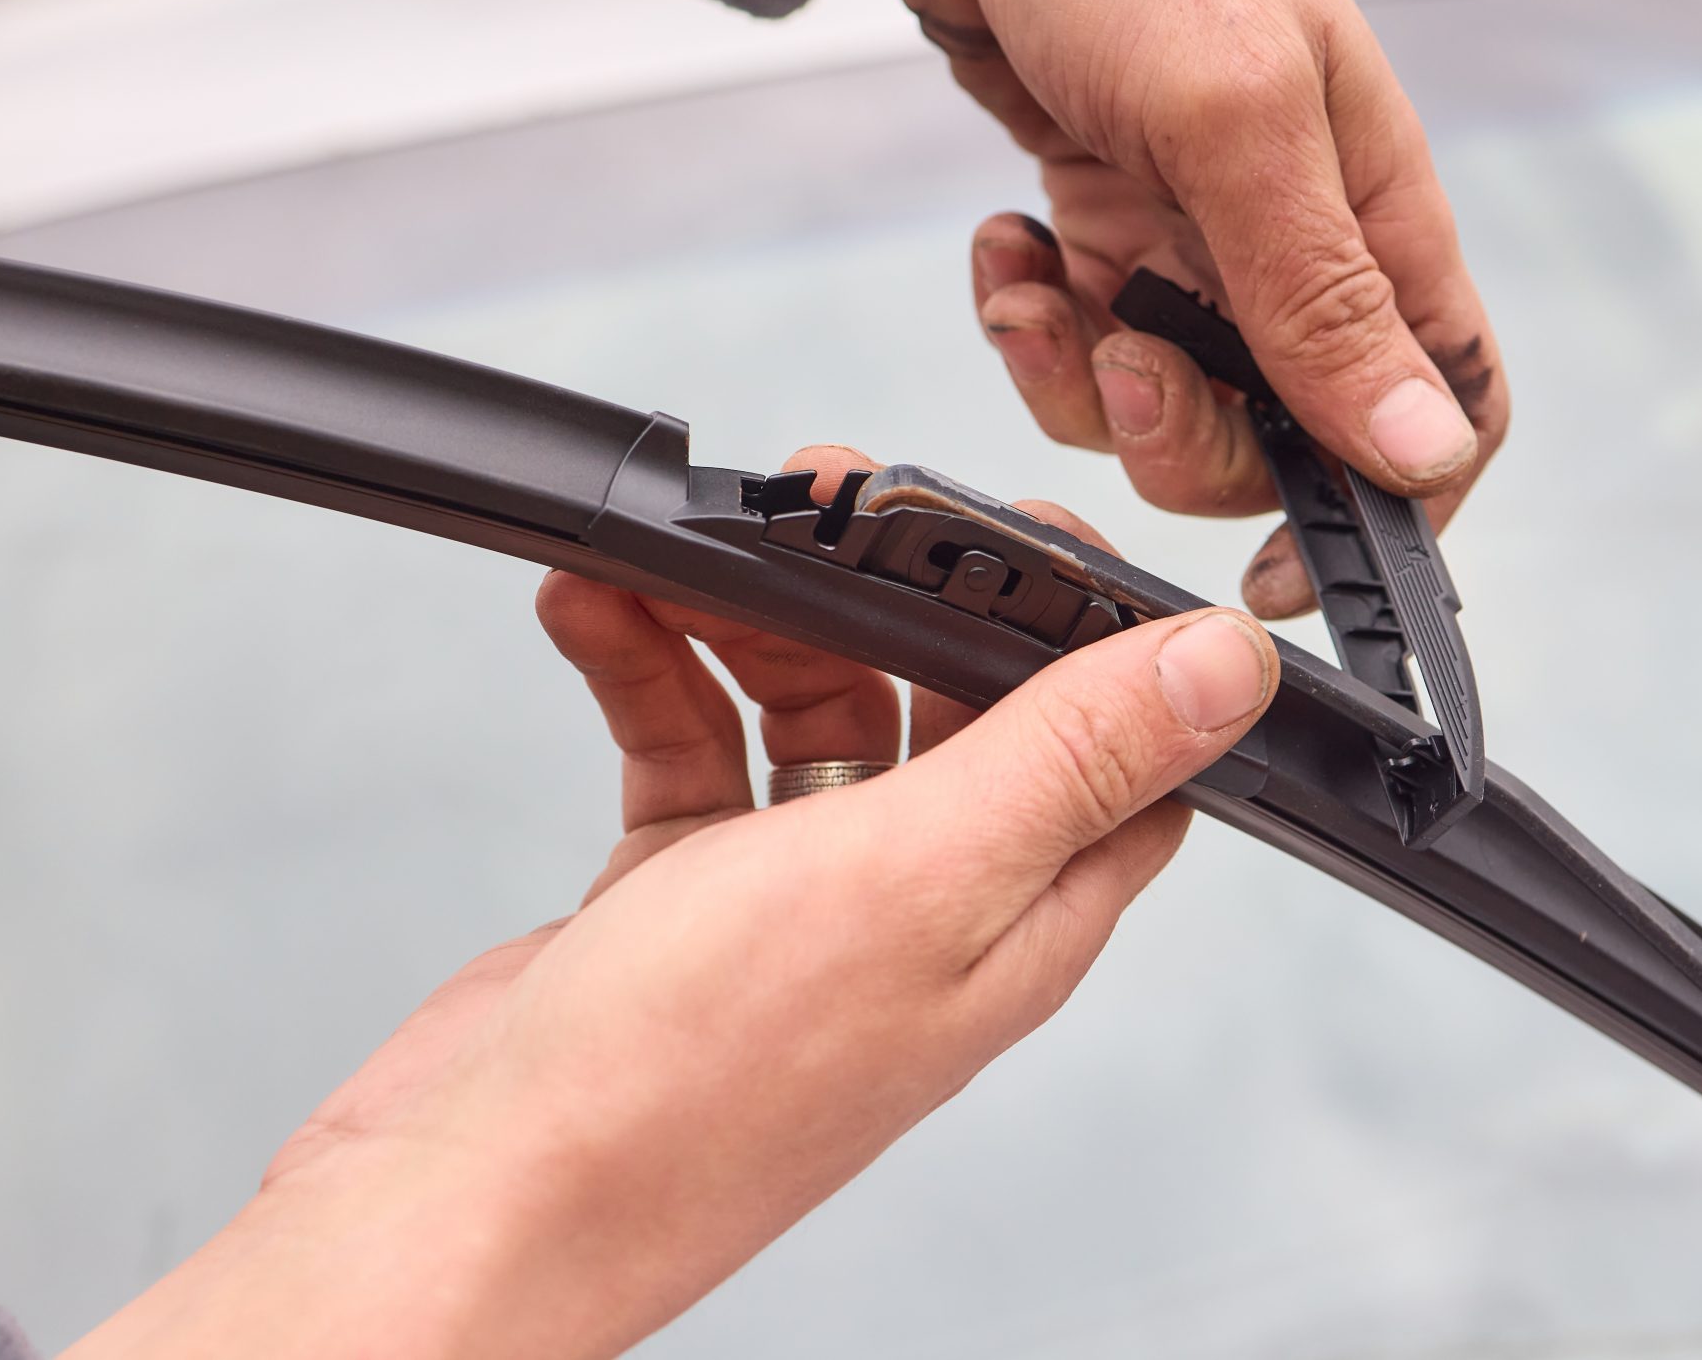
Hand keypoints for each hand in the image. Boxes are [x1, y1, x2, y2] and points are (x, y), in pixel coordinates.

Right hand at [63, 449, 1277, 1359]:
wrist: (473, 1199)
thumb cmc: (689, 1088)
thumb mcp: (913, 881)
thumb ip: (1063, 759)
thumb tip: (1228, 670)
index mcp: (1014, 919)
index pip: (1112, 750)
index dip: (1093, 631)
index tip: (1022, 524)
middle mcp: (919, 911)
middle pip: (945, 704)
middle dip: (890, 594)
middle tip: (823, 502)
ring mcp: (795, 904)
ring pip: (808, 712)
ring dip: (749, 619)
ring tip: (684, 551)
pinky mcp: (682, 897)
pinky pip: (689, 746)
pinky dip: (649, 668)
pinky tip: (597, 613)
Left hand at [743, 0, 1508, 615]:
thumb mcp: (1236, 112)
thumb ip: (1321, 293)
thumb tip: (1419, 445)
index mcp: (1376, 202)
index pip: (1445, 396)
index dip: (1390, 498)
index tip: (1290, 565)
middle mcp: (1294, 231)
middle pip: (1284, 435)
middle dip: (1188, 441)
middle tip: (1120, 368)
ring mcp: (1191, 229)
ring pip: (1165, 403)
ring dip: (1085, 383)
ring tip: (1038, 286)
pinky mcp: (1102, 212)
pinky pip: (1079, 338)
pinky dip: (1033, 321)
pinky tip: (1008, 244)